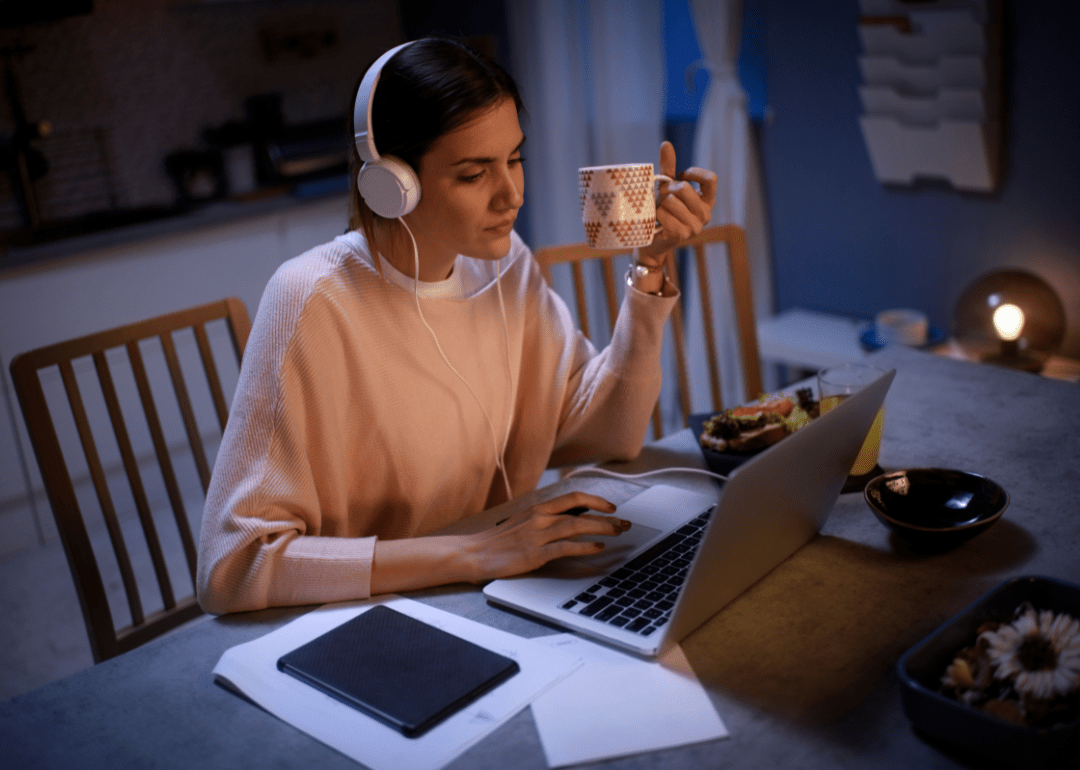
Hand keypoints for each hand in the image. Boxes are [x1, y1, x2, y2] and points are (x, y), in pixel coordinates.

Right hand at [460, 491, 630, 580]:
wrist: (474, 553)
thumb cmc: (499, 541)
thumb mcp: (523, 522)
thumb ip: (545, 519)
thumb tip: (571, 520)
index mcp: (537, 508)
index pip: (573, 497)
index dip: (595, 501)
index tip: (611, 507)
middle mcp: (539, 518)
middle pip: (580, 511)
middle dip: (606, 517)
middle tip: (625, 523)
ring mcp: (537, 535)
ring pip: (577, 527)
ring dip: (601, 529)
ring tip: (618, 533)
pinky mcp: (534, 554)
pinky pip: (565, 548)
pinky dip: (585, 546)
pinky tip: (598, 548)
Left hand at [637, 141, 717, 265]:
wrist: (651, 240)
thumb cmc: (662, 210)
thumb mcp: (666, 187)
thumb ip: (668, 167)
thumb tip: (666, 143)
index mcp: (707, 201)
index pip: (711, 179)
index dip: (693, 173)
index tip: (680, 176)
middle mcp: (705, 214)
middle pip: (685, 189)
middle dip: (668, 188)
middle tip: (661, 195)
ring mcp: (695, 226)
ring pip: (672, 202)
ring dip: (659, 203)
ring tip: (658, 210)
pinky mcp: (681, 235)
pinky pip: (664, 214)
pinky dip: (655, 214)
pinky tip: (656, 221)